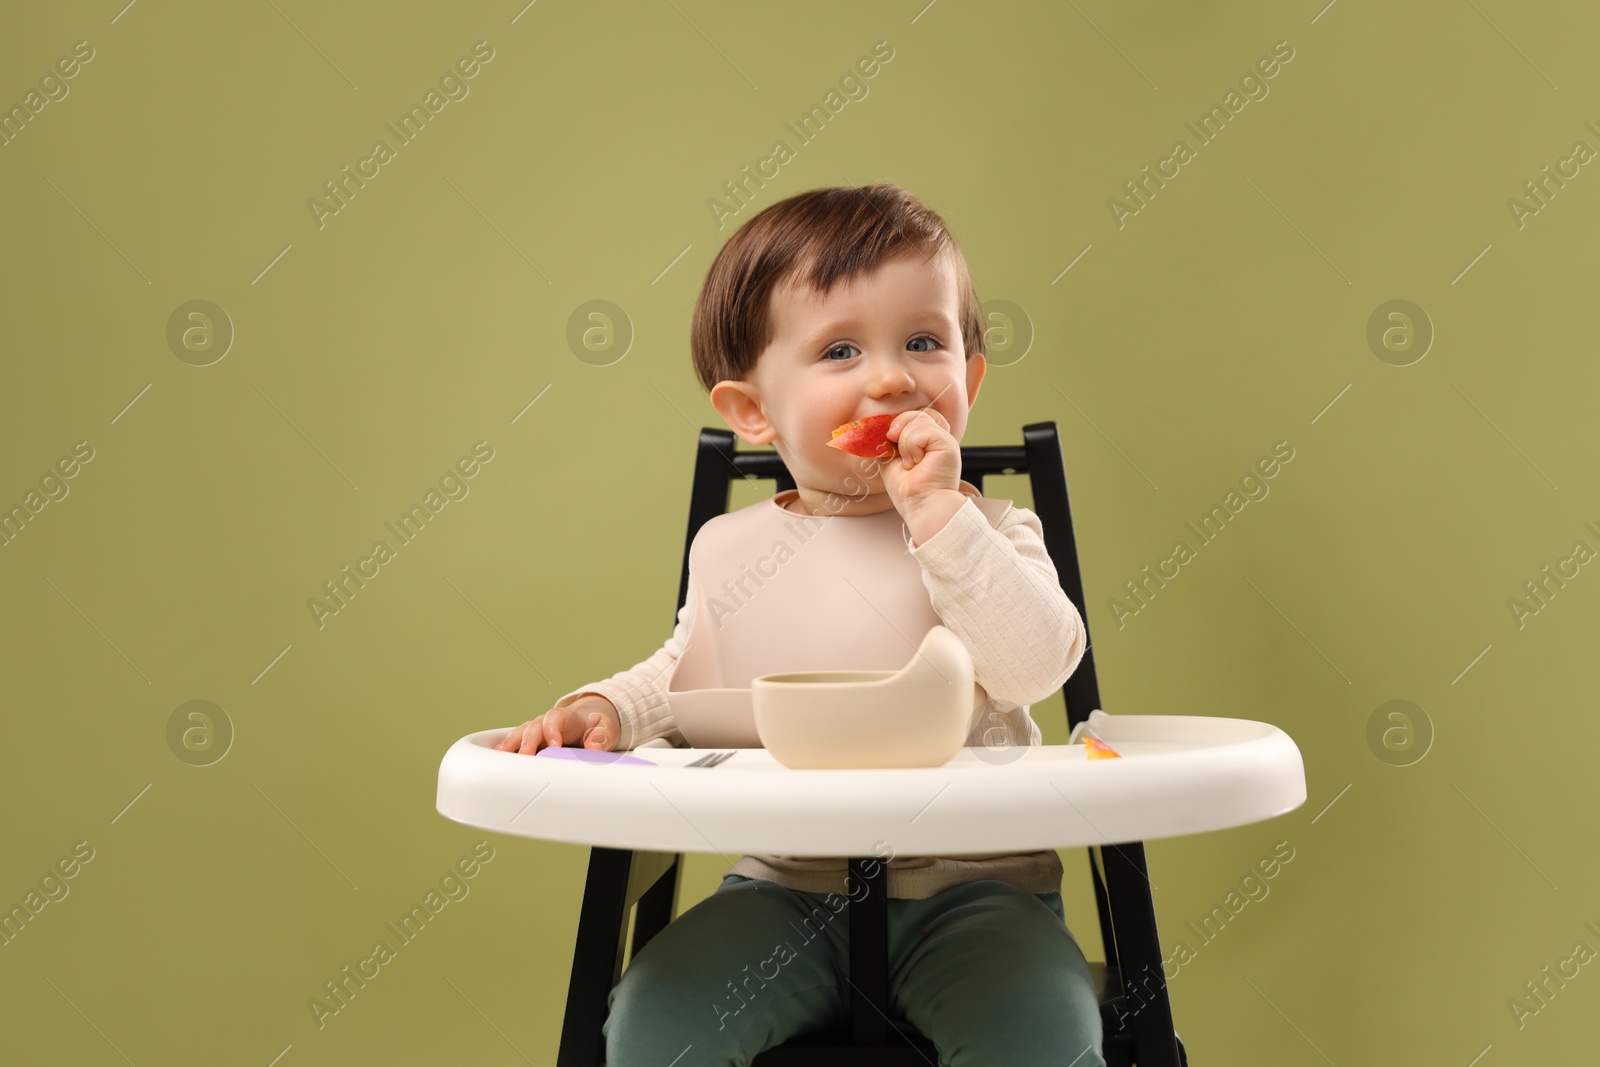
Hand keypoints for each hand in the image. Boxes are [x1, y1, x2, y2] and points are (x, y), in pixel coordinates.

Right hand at [495, 693, 618, 754]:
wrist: (588, 722)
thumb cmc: (594, 726)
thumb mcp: (605, 728)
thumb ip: (601, 737)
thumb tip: (594, 746)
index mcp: (564, 717)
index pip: (554, 718)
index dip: (552, 730)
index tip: (555, 745)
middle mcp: (546, 722)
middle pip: (533, 727)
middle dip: (528, 741)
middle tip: (526, 756)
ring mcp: (536, 730)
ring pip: (520, 733)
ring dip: (511, 743)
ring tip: (502, 754)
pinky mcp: (530, 740)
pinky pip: (516, 741)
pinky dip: (508, 748)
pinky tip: (499, 756)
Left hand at [878, 407, 960, 512]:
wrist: (919, 505)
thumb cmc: (908, 489)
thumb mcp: (891, 458)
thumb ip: (890, 440)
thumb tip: (882, 426)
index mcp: (928, 440)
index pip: (915, 415)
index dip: (900, 422)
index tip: (888, 439)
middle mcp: (939, 438)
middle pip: (917, 413)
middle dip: (899, 426)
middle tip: (894, 448)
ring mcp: (945, 440)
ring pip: (919, 420)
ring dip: (905, 442)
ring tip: (909, 462)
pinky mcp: (948, 444)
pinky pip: (923, 431)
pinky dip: (912, 446)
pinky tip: (916, 462)